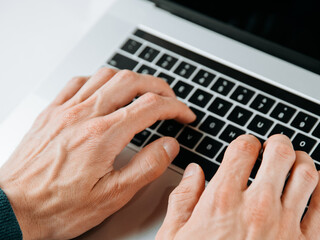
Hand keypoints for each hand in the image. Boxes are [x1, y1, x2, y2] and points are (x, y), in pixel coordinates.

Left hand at [0, 68, 195, 239]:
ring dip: (130, 79)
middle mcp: (84, 115)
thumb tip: (168, 146)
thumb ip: (145, 167)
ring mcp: (65, 110)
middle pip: (131, 81)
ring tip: (141, 91)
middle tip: (169, 98)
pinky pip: (77, 82)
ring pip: (105, 75)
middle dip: (158, 86)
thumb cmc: (57, 207)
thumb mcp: (112, 196)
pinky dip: (98, 80)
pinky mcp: (51, 112)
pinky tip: (102, 90)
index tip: (184, 115)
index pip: (151, 106)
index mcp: (103, 136)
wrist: (13, 208)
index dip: (175, 107)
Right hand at [157, 134, 319, 238]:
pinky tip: (315, 188)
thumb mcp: (173, 236)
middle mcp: (256, 208)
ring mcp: (284, 226)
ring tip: (297, 161)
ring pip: (306, 175)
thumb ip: (182, 199)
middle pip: (279, 154)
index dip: (245, 142)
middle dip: (278, 144)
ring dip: (303, 161)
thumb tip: (192, 173)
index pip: (242, 150)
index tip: (245, 146)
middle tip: (275, 145)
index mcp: (222, 201)